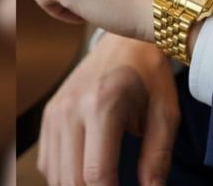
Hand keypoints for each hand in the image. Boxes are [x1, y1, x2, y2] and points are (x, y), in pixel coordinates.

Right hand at [37, 33, 179, 185]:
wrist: (125, 40)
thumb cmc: (149, 74)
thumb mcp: (165, 111)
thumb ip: (158, 155)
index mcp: (101, 104)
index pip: (96, 174)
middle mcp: (70, 108)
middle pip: (72, 180)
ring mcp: (55, 110)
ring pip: (56, 176)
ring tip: (107, 182)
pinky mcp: (49, 113)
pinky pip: (47, 162)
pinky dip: (65, 175)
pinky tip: (88, 170)